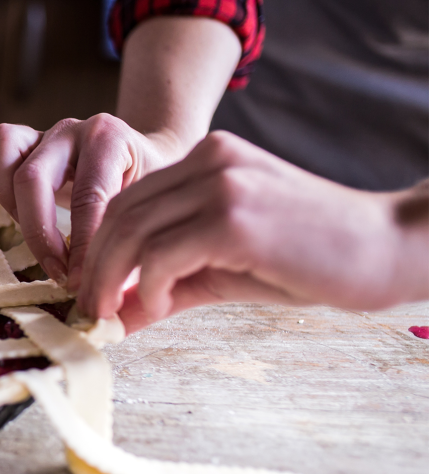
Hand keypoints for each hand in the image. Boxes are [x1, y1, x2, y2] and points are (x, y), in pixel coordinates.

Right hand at [0, 114, 187, 287]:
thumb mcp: (150, 206)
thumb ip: (132, 237)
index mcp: (109, 139)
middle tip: (56, 271)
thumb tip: (113, 291)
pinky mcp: (22, 139)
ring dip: (9, 203)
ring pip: (2, 151)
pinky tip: (12, 202)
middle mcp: (71, 129)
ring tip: (36, 234)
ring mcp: (42, 131)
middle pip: (31, 177)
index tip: (78, 281)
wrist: (145, 156)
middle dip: (38, 234)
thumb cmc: (147, 186)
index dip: (79, 246)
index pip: (87, 196)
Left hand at [79, 131, 425, 331]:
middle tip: (88, 309)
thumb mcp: (223, 267)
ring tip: (109, 314)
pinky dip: (149, 285)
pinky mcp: (234, 219)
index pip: (126, 200)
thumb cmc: (308, 260)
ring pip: (133, 231)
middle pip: (120, 213)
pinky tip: (159, 305)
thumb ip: (166, 284)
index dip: (99, 248)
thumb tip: (113, 316)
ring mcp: (223, 184)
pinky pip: (164, 253)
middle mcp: (210, 160)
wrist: (386, 249)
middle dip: (95, 266)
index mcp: (207, 157)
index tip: (90, 289)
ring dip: (111, 279)